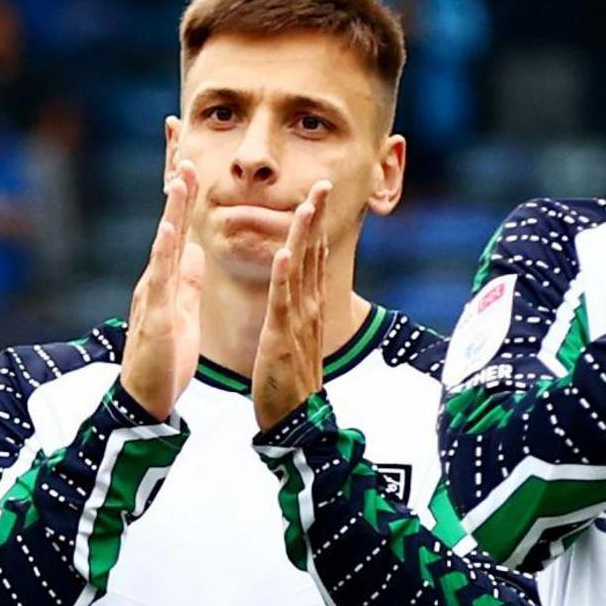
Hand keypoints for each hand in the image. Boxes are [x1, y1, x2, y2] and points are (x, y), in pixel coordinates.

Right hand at [117, 156, 206, 419]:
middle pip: (168, 215)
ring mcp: (153, 292)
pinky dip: (164, 253)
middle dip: (174, 172)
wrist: (147, 399)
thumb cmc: (164, 356)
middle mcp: (158, 274)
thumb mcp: (182, 309)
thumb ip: (187, 279)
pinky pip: (160, 280)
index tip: (189, 142)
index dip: (184, 181)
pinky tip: (169, 229)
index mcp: (170, 273)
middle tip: (177, 130)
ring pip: (164, 241)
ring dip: (173, 206)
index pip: (179, 218)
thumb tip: (196, 252)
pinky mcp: (154, 316)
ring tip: (182, 171)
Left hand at [251, 180, 334, 430]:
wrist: (296, 421)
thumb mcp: (296, 339)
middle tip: (324, 184)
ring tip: (308, 204)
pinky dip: (285, 276)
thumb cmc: (289, 383)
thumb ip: (296, 313)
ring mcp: (297, 321)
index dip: (316, 224)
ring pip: (302, 270)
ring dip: (305, 235)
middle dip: (318, 218)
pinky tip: (286, 252)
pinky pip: (283, 301)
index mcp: (308, 307)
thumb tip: (295, 297)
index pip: (313, 257)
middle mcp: (308, 308)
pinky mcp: (281, 337)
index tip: (319, 194)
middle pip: (314, 254)